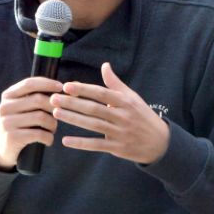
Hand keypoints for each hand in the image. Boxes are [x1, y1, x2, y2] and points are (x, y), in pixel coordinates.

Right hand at [0, 76, 62, 170]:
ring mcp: (7, 122)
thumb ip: (35, 96)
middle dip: (54, 107)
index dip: (47, 83)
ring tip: (52, 129)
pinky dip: (49, 137)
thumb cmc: (20, 125)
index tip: (61, 87)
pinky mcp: (12, 137)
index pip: (29, 84)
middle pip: (38, 100)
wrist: (3, 149)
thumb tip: (60, 87)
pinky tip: (48, 140)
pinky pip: (39, 134)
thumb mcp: (21, 108)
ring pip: (41, 117)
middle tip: (60, 115)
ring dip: (52, 124)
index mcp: (7, 96)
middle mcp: (5, 107)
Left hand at [50, 62, 169, 163]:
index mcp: (125, 102)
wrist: (160, 143)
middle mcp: (122, 116)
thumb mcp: (132, 97)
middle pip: (93, 108)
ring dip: (73, 119)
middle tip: (53, 98)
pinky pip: (96, 145)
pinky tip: (66, 141)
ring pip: (93, 125)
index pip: (101, 93)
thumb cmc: (142, 116)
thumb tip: (105, 65)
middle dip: (72, 103)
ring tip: (56, 113)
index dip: (83, 89)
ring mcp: (120, 133)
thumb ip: (115, 83)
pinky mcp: (117, 148)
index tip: (67, 86)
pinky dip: (81, 143)